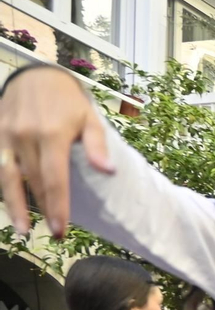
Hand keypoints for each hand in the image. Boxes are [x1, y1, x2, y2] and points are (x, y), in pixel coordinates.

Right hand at [0, 66, 114, 236]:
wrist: (35, 76)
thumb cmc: (68, 102)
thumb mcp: (89, 119)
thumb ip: (97, 146)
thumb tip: (109, 171)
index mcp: (51, 134)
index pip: (54, 178)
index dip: (58, 206)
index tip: (62, 230)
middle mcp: (25, 135)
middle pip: (33, 182)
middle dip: (45, 209)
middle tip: (56, 233)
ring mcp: (5, 135)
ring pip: (8, 177)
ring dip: (15, 206)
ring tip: (23, 230)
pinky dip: (4, 186)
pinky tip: (10, 205)